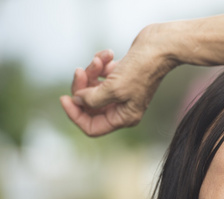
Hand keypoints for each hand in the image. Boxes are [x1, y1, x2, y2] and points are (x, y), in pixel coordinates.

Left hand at [60, 38, 175, 136]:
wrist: (159, 46)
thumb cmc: (142, 69)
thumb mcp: (113, 89)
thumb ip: (91, 99)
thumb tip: (77, 101)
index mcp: (124, 118)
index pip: (92, 127)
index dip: (76, 115)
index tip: (64, 98)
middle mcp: (122, 108)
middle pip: (89, 106)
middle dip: (82, 87)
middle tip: (79, 71)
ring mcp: (122, 92)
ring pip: (93, 88)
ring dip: (91, 71)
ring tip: (98, 59)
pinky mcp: (120, 77)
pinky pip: (100, 75)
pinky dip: (100, 64)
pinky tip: (108, 54)